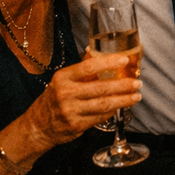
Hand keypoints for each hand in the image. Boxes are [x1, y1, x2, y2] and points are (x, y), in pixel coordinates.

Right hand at [25, 53, 142, 147]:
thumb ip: (80, 66)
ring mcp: (70, 111)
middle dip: (122, 85)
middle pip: (100, 88)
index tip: (124, 60)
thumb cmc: (53, 98)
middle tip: (137, 83)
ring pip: (103, 104)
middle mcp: (66, 93)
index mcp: (63, 77)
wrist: (37, 126)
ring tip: (136, 96)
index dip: (108, 63)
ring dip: (123, 100)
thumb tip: (93, 48)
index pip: (89, 67)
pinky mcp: (76, 125)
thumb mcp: (62, 80)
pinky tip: (121, 107)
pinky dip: (112, 111)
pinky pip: (100, 117)